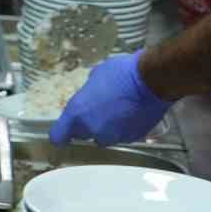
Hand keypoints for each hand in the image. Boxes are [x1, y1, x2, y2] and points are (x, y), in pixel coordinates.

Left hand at [50, 51, 170, 146]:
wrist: (151, 82)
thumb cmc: (120, 73)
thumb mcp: (95, 76)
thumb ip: (88, 93)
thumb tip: (90, 96)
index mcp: (78, 113)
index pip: (59, 136)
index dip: (61, 133)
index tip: (64, 131)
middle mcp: (93, 129)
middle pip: (83, 135)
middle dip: (87, 126)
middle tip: (97, 111)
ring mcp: (113, 136)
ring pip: (103, 137)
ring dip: (106, 128)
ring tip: (117, 110)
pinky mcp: (131, 139)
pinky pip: (121, 136)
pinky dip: (123, 129)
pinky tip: (130, 114)